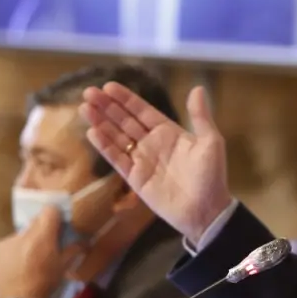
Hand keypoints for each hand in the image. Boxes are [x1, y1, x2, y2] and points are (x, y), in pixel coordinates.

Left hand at [0, 206, 65, 297]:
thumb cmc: (44, 283)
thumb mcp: (62, 267)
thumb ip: (73, 250)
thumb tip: (85, 241)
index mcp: (42, 236)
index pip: (50, 210)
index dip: (56, 216)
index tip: (59, 225)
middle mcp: (23, 234)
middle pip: (35, 221)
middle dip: (42, 229)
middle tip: (47, 244)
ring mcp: (8, 241)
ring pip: (22, 233)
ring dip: (28, 240)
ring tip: (30, 258)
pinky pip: (10, 243)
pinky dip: (16, 249)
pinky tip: (18, 264)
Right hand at [80, 83, 231, 243]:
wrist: (206, 210)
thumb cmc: (211, 176)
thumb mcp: (210, 142)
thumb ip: (201, 116)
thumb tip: (197, 88)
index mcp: (169, 132)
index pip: (143, 111)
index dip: (126, 99)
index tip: (108, 86)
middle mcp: (152, 143)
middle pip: (125, 121)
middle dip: (107, 107)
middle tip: (88, 92)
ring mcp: (142, 160)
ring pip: (117, 137)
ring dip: (101, 123)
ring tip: (85, 108)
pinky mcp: (135, 177)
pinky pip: (117, 158)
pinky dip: (105, 146)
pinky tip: (92, 132)